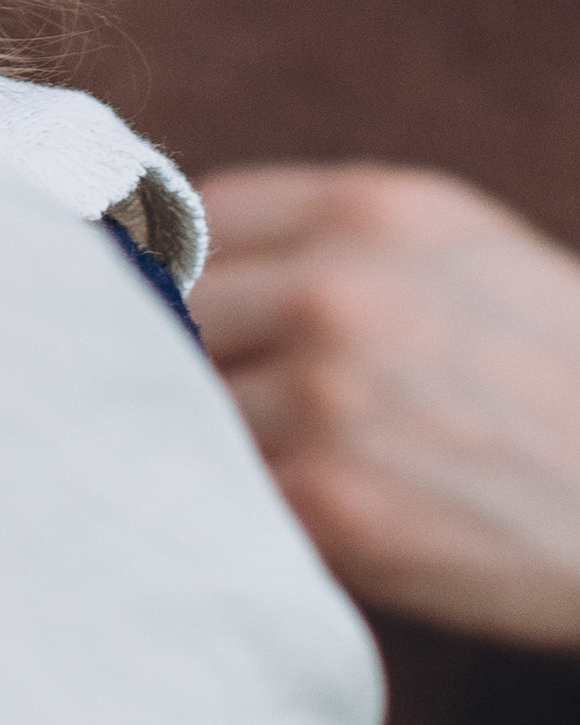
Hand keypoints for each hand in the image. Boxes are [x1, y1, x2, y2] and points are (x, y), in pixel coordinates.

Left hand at [197, 163, 579, 648]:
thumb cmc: (565, 375)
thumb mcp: (465, 251)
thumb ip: (338, 236)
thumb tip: (199, 247)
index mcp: (371, 212)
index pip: (202, 216)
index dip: (194, 268)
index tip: (192, 306)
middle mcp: (338, 289)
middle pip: (183, 310)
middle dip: (203, 356)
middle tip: (243, 399)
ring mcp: (326, 397)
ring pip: (198, 406)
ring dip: (223, 439)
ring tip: (295, 463)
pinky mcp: (331, 504)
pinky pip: (234, 492)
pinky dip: (249, 506)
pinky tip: (305, 512)